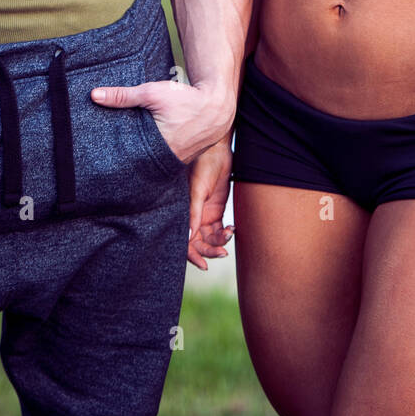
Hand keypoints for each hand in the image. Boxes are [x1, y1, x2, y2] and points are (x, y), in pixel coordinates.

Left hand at [90, 76, 231, 164]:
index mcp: (157, 146)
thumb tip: (94, 95)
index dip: (114, 159)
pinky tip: (145, 156)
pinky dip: (154, 159)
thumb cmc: (186, 98)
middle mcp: (168, 159)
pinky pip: (163, 163)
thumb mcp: (152, 92)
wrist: (217, 106)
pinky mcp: (183, 159)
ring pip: (151, 165)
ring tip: (124, 160)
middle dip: (125, 162)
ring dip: (140, 162)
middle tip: (107, 161)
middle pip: (138, 165)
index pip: (128, 158)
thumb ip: (122, 95)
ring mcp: (177, 162)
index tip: (101, 158)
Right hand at [187, 138, 233, 269]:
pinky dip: (226, 233)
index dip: (192, 255)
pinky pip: (220, 229)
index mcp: (182, 211)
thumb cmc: (203, 164)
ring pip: (210, 237)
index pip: (184, 240)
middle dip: (209, 250)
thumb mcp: (198, 189)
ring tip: (230, 235)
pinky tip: (232, 229)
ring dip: (220, 241)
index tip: (204, 266)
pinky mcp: (216, 209)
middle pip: (198, 242)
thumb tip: (189, 237)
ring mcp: (204, 213)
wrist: (217, 149)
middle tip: (223, 253)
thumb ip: (194, 213)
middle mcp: (192, 215)